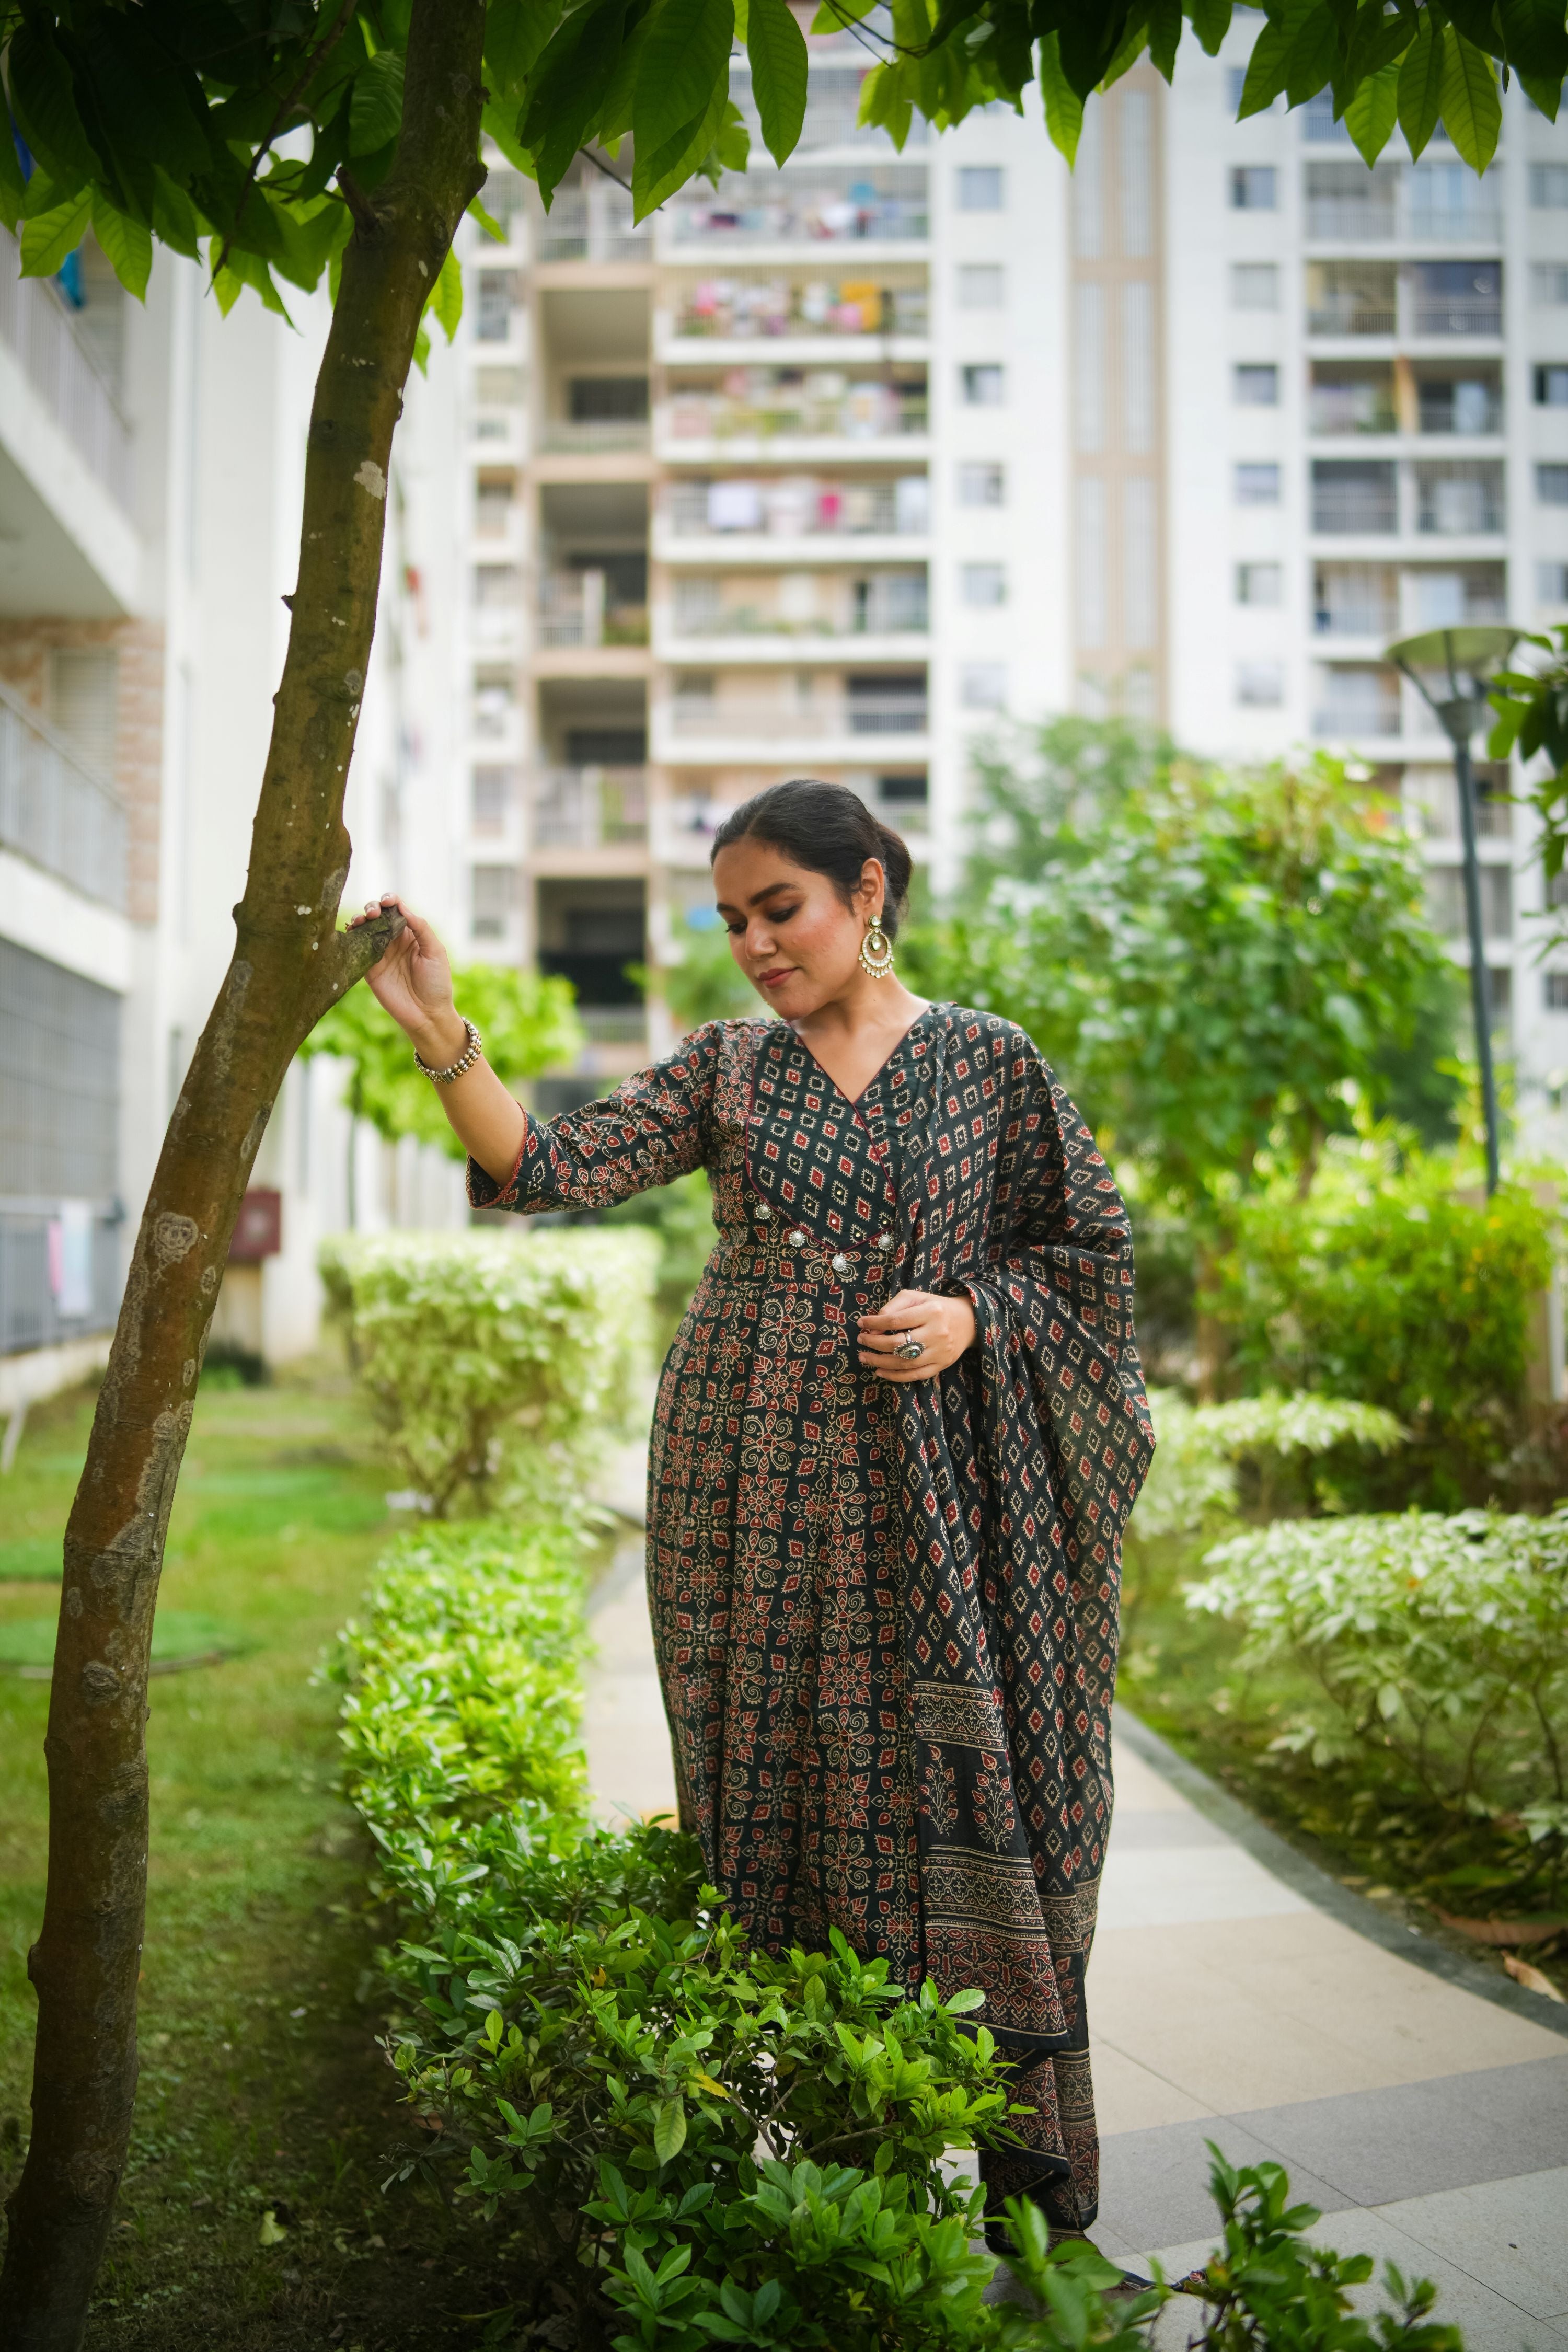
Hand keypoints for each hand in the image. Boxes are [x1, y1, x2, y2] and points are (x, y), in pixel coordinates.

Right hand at [348, 894, 465, 1061]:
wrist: (427, 1014)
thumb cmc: (436, 983)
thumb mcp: (435, 952)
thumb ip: (421, 928)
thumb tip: (403, 907)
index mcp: (411, 934)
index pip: (397, 910)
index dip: (390, 901)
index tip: (387, 901)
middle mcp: (393, 941)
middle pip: (378, 916)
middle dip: (372, 908)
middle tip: (373, 913)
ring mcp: (380, 954)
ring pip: (364, 929)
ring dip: (359, 919)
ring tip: (360, 920)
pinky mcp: (368, 968)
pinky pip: (356, 949)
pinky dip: (351, 938)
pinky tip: (350, 931)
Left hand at [857, 1288, 975, 1382]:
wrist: (968, 1321)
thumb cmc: (936, 1307)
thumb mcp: (916, 1298)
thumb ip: (893, 1307)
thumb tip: (873, 1327)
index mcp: (931, 1312)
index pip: (896, 1320)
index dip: (874, 1323)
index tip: (861, 1323)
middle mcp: (937, 1333)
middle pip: (899, 1343)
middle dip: (875, 1344)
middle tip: (861, 1341)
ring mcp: (940, 1352)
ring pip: (905, 1363)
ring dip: (880, 1362)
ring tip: (864, 1357)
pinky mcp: (941, 1365)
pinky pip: (915, 1375)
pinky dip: (895, 1376)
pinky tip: (880, 1372)